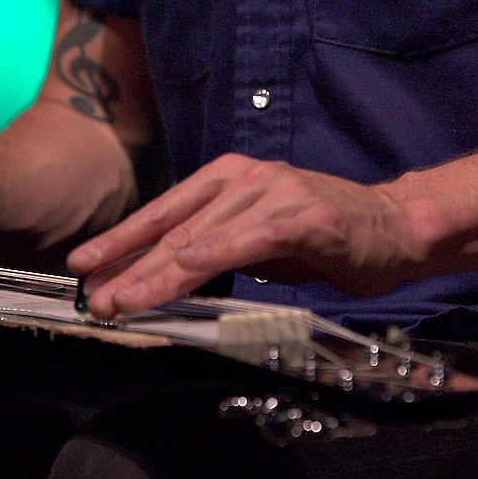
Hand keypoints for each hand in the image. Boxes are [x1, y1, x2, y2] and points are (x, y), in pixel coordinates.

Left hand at [67, 154, 427, 318]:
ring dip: (159, 272)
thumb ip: (214, 250)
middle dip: (127, 265)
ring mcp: (272, 191)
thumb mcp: (256, 242)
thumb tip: (162, 275)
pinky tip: (185, 270)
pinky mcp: (301, 212)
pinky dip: (215, 255)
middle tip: (92, 297)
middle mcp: (243, 178)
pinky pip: (248, 237)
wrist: (393, 226)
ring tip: (123, 301)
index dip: (121, 241)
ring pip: (202, 236)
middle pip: (173, 227)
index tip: (84, 265)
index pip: (163, 213)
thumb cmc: (322, 236)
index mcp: (226, 180)